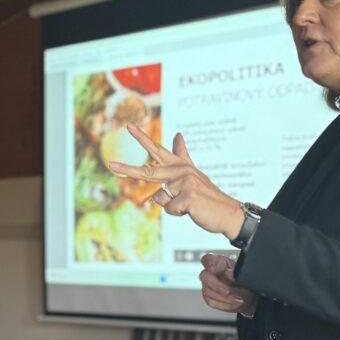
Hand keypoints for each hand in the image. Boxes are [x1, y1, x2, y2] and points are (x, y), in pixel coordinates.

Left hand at [108, 123, 245, 238]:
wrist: (227, 213)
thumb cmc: (207, 197)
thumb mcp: (194, 175)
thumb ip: (183, 155)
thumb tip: (178, 135)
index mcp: (180, 166)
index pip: (157, 150)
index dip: (142, 138)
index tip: (128, 126)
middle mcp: (181, 171)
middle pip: (148, 172)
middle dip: (127, 169)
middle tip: (111, 165)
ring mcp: (184, 182)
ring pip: (160, 199)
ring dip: (172, 207)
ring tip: (189, 205)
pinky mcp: (187, 195)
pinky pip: (170, 209)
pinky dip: (179, 213)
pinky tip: (192, 209)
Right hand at [200, 253, 256, 316]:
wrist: (249, 295)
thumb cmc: (245, 281)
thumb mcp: (243, 274)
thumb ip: (235, 271)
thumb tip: (229, 273)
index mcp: (219, 263)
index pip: (207, 259)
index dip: (211, 265)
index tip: (224, 271)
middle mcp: (210, 273)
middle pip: (205, 276)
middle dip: (217, 286)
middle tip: (229, 291)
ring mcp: (207, 286)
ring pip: (208, 292)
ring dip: (225, 298)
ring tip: (238, 298)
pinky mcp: (209, 298)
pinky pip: (212, 302)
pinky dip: (225, 304)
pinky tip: (233, 303)